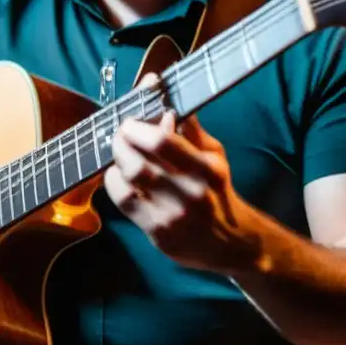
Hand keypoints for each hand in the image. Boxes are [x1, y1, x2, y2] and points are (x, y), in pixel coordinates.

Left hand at [103, 110, 261, 273]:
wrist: (231, 242)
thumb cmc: (218, 191)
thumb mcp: (215, 157)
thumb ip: (191, 131)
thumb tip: (168, 102)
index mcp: (207, 170)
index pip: (162, 142)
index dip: (138, 128)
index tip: (131, 121)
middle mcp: (189, 194)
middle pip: (138, 163)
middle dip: (121, 142)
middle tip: (120, 134)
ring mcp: (171, 216)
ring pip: (128, 182)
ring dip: (116, 161)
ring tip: (120, 154)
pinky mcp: (157, 233)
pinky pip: (124, 202)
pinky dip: (114, 183)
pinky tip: (119, 175)